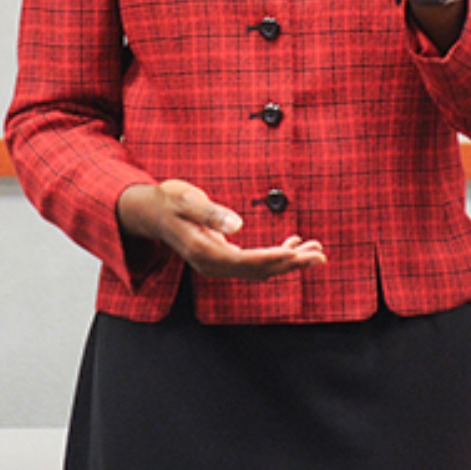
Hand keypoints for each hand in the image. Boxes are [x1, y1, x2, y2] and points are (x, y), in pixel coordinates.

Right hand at [117, 179, 325, 280]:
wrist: (150, 212)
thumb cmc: (167, 201)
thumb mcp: (185, 199)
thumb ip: (210, 212)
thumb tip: (238, 225)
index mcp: (204, 251)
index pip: (247, 262)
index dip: (276, 260)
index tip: (301, 255)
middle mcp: (212, 264)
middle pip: (258, 270)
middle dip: (291, 263)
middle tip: (320, 255)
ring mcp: (217, 264)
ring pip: (259, 269)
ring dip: (288, 261)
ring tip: (315, 251)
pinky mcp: (221, 258)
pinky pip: (253, 263)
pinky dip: (275, 256)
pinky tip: (293, 245)